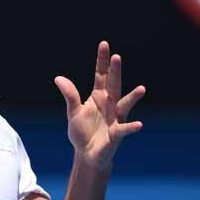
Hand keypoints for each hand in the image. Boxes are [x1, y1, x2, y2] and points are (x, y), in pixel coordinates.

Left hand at [54, 40, 145, 170]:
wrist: (87, 154)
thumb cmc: (81, 132)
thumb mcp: (73, 112)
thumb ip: (70, 95)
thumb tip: (58, 78)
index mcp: (98, 96)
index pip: (101, 75)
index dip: (102, 61)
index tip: (104, 44)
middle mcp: (110, 104)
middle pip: (113, 84)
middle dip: (115, 71)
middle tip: (117, 57)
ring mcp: (116, 118)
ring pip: (125, 104)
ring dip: (133, 97)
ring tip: (141, 89)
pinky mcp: (117, 134)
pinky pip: (125, 129)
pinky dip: (131, 127)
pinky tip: (138, 124)